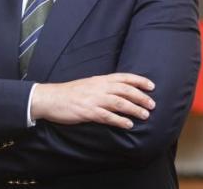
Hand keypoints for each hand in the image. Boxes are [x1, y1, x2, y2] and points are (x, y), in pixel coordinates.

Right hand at [30, 73, 155, 129]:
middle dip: (141, 97)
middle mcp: (99, 87)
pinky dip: (120, 120)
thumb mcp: (88, 85)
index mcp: (100, 80)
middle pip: (125, 90)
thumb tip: (118, 91)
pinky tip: (129, 125)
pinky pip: (108, 116)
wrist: (50, 98)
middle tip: (153, 104)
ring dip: (134, 109)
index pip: (124, 77)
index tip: (151, 86)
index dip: (139, 81)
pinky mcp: (88, 112)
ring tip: (145, 115)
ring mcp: (94, 99)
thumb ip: (102, 87)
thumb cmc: (69, 93)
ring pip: (120, 103)